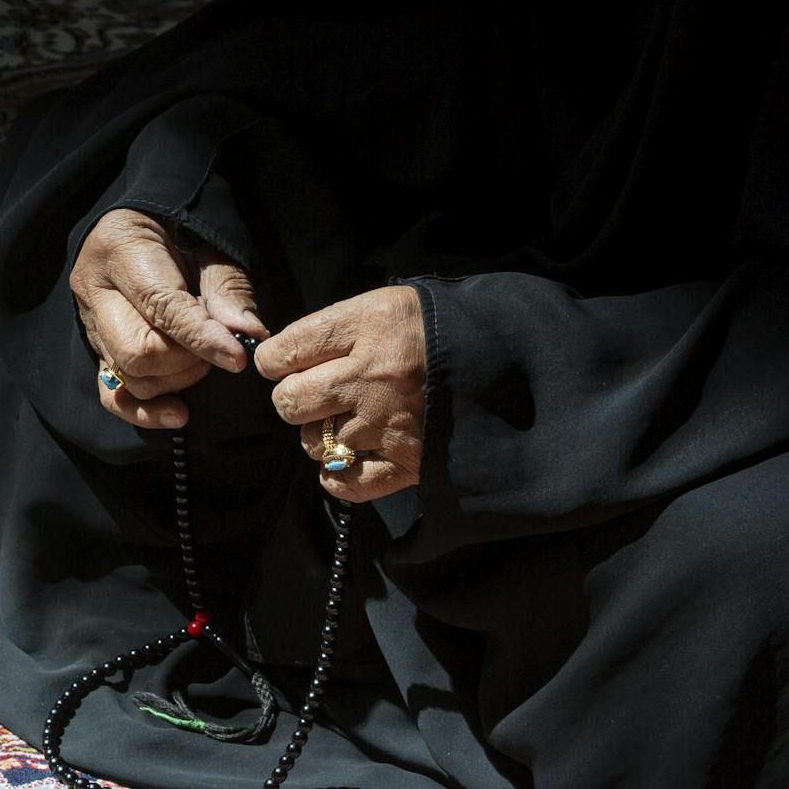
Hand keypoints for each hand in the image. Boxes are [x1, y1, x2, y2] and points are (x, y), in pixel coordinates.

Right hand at [70, 208, 264, 427]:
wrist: (143, 220)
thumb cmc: (181, 227)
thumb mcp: (210, 244)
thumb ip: (228, 288)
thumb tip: (248, 335)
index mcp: (120, 250)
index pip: (160, 307)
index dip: (201, 337)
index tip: (237, 356)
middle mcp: (94, 289)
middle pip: (137, 352)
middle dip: (186, 360)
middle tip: (215, 346)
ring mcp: (89, 323)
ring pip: (129, 378)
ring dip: (176, 380)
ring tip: (199, 355)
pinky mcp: (95, 349)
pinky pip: (111, 395)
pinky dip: (146, 412)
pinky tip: (179, 414)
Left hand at [252, 284, 425, 501]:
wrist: (513, 357)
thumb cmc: (439, 329)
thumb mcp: (389, 306)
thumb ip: (337, 328)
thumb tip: (282, 358)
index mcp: (370, 324)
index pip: (285, 351)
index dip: (275, 361)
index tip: (285, 363)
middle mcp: (374, 374)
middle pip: (290, 401)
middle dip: (294, 399)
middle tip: (315, 394)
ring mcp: (389, 421)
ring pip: (315, 443)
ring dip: (321, 436)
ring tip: (348, 420)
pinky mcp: (409, 460)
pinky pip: (347, 481)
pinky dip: (338, 476)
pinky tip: (349, 459)